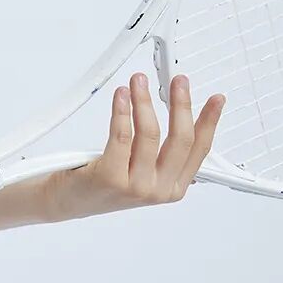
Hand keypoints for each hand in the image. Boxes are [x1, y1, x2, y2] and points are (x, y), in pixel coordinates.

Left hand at [46, 72, 225, 220]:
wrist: (67, 201)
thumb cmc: (104, 183)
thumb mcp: (144, 173)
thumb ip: (165, 157)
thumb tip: (185, 121)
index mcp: (173, 188)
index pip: (199, 150)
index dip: (209, 121)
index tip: (215, 99)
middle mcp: (158, 190)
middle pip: (180, 139)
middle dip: (181, 104)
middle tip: (179, 81)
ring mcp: (135, 187)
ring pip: (150, 133)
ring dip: (144, 101)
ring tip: (138, 82)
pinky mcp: (111, 177)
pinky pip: (122, 135)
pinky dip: (122, 111)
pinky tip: (122, 96)